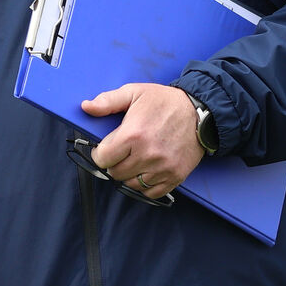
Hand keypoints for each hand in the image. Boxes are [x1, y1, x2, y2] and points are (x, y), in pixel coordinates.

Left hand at [81, 84, 204, 198]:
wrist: (199, 111)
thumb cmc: (164, 101)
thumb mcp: (134, 92)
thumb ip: (108, 101)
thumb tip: (86, 107)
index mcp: (133, 135)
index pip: (102, 159)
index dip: (100, 153)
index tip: (105, 149)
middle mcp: (147, 155)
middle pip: (115, 173)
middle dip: (114, 164)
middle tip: (121, 153)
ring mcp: (162, 168)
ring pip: (131, 185)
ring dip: (129, 175)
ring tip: (134, 160)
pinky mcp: (175, 176)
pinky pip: (151, 192)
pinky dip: (145, 185)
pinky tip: (147, 170)